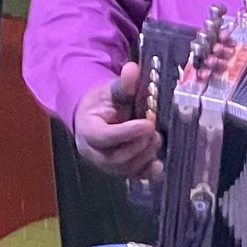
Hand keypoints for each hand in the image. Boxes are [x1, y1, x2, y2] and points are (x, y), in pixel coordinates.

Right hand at [73, 61, 161, 180]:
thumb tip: (132, 69)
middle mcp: (94, 153)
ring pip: (127, 168)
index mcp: (87, 130)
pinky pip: (135, 177)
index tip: (148, 123)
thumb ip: (123, 84)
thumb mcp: (111, 90)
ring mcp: (108, 164)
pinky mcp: (122, 170)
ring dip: (146, 154)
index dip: (127, 132)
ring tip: (156, 138)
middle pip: (117, 157)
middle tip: (154, 130)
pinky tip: (158, 163)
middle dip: (140, 144)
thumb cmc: (103, 103)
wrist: (96, 117)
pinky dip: (149, 171)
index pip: (105, 137)